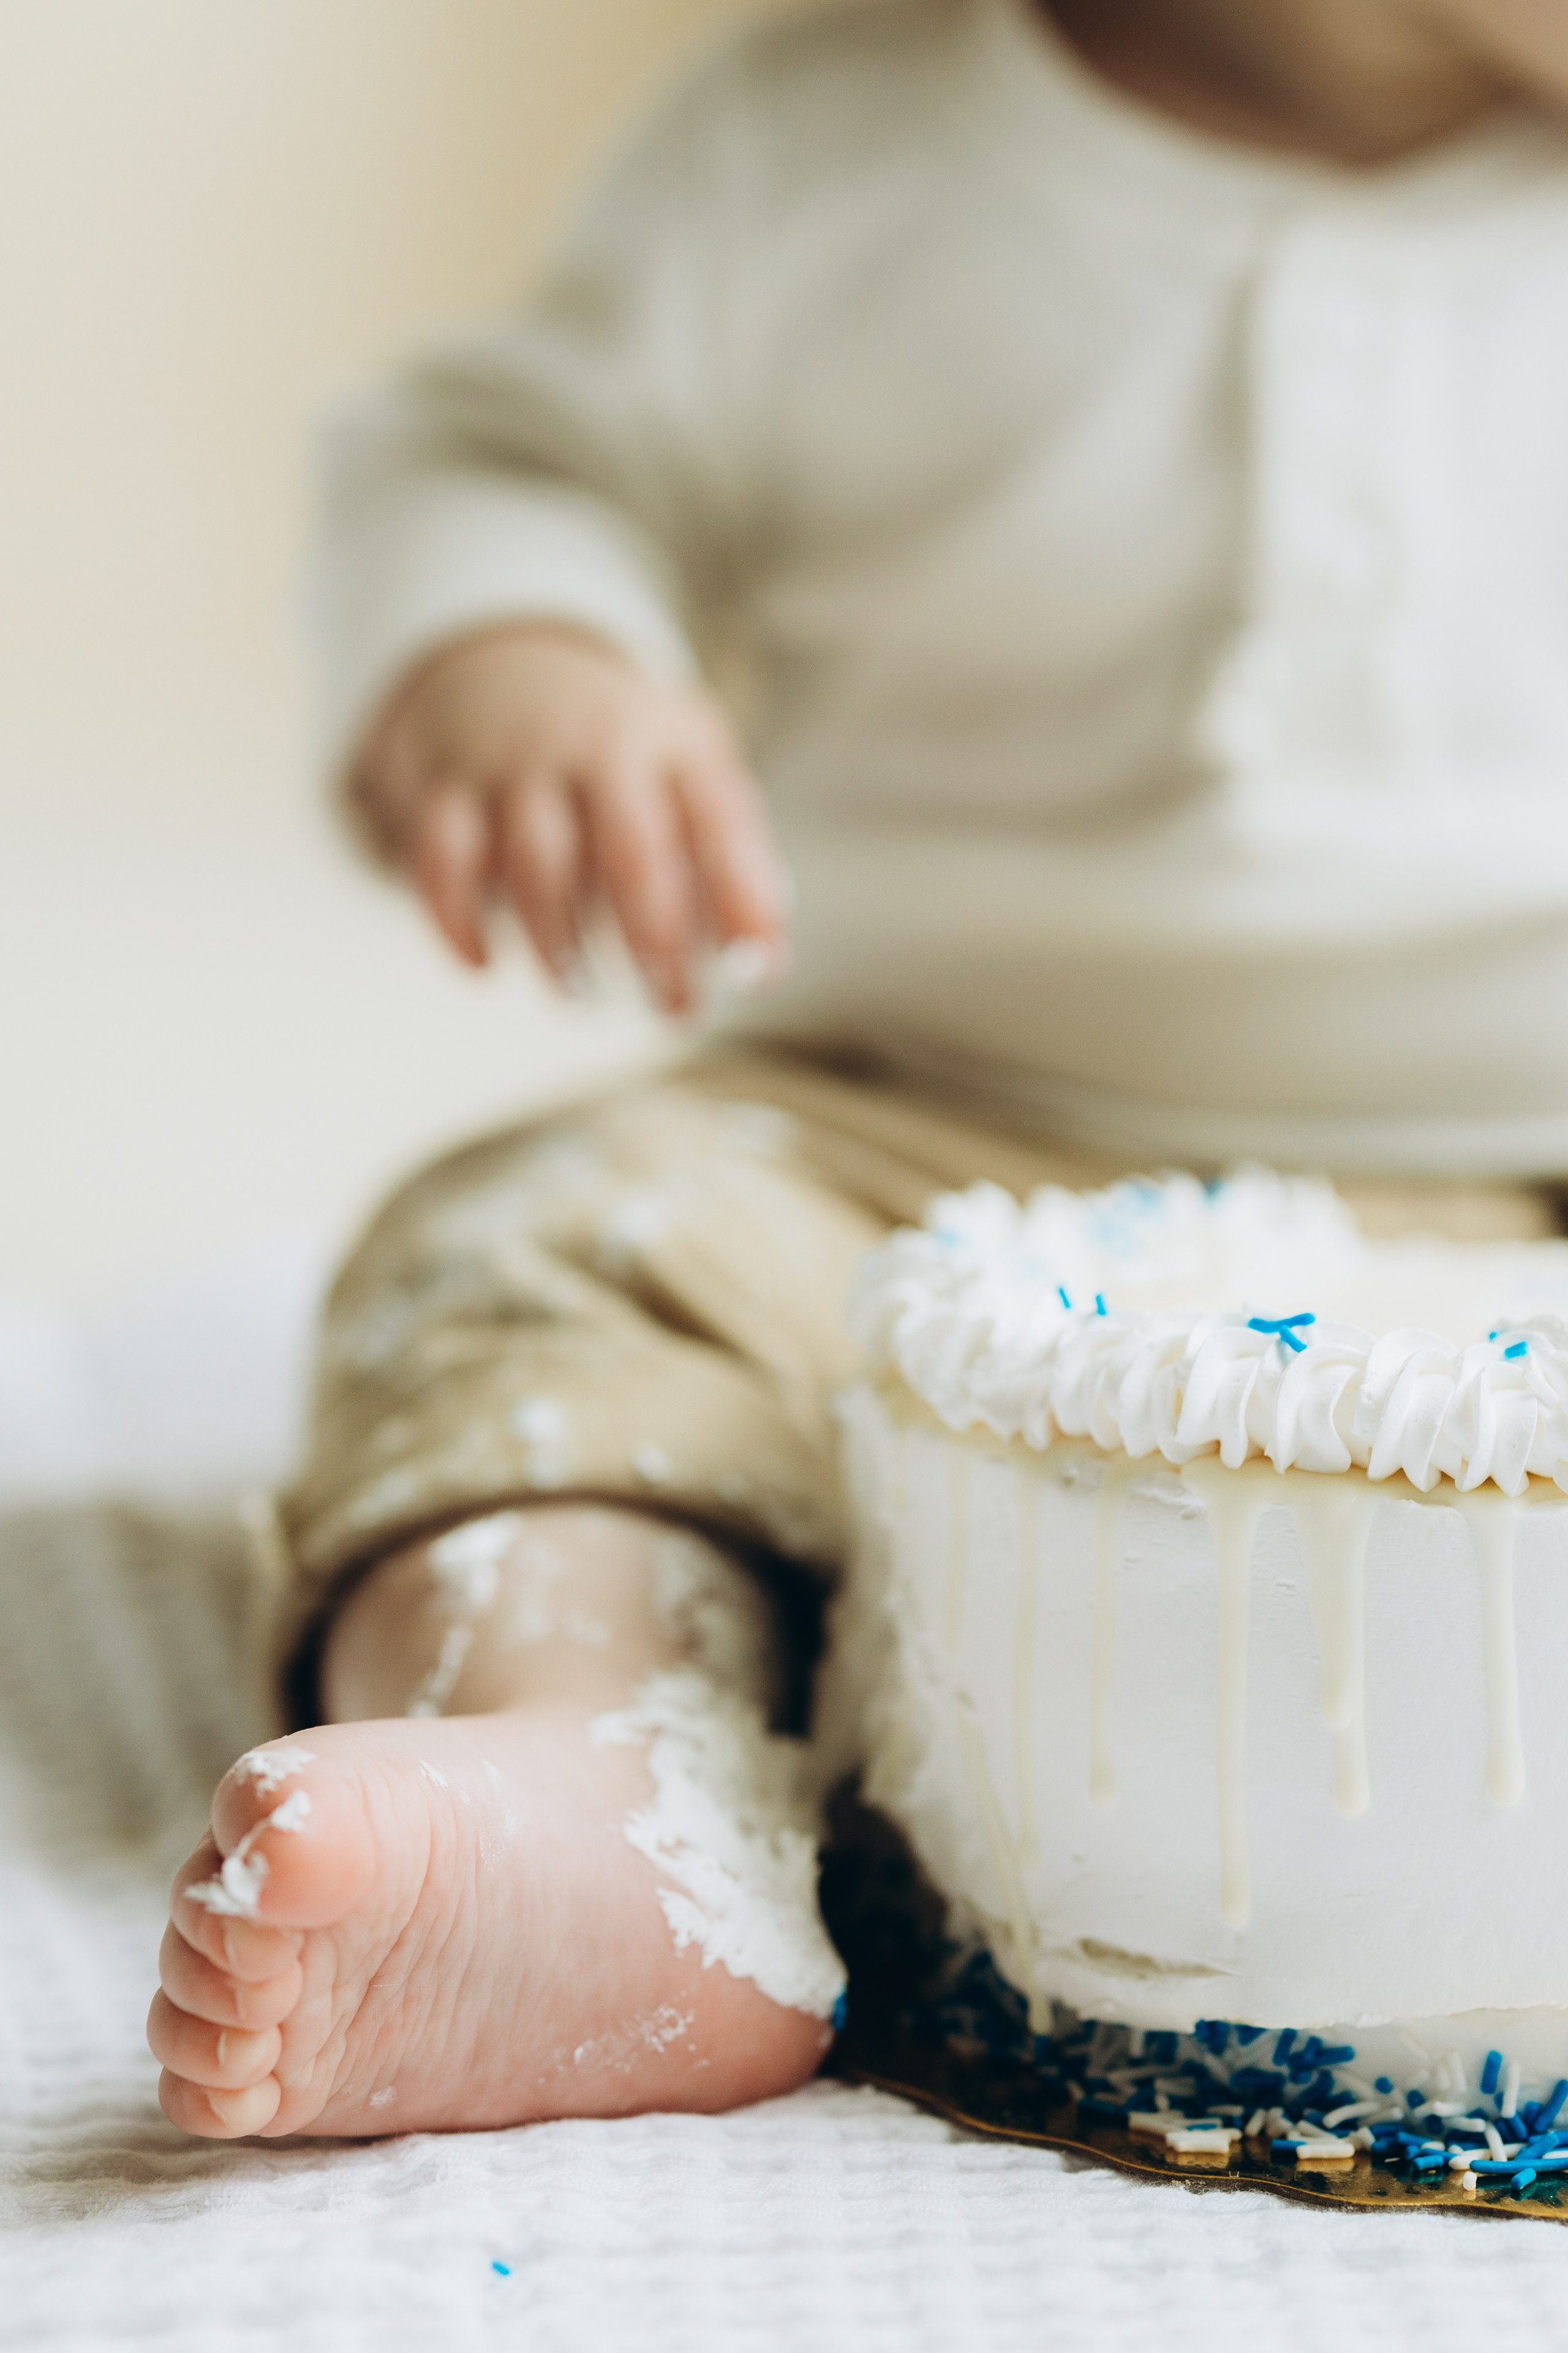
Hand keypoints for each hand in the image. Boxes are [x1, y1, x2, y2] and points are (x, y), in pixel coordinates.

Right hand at [351, 623, 789, 1012]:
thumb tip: (763, 964)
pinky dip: (458, 917)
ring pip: (539, 862)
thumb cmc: (623, 754)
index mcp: (670, 744)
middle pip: (631, 849)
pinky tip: (485, 966)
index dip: (744, 899)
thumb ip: (730, 854)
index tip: (760, 972)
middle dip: (656, 938)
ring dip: (562, 943)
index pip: (719, 822)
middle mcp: (594, 747)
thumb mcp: (689, 769)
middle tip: (675, 1010)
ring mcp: (515, 766)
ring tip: (583, 999)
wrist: (505, 665)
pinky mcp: (447, 788)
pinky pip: (443, 856)